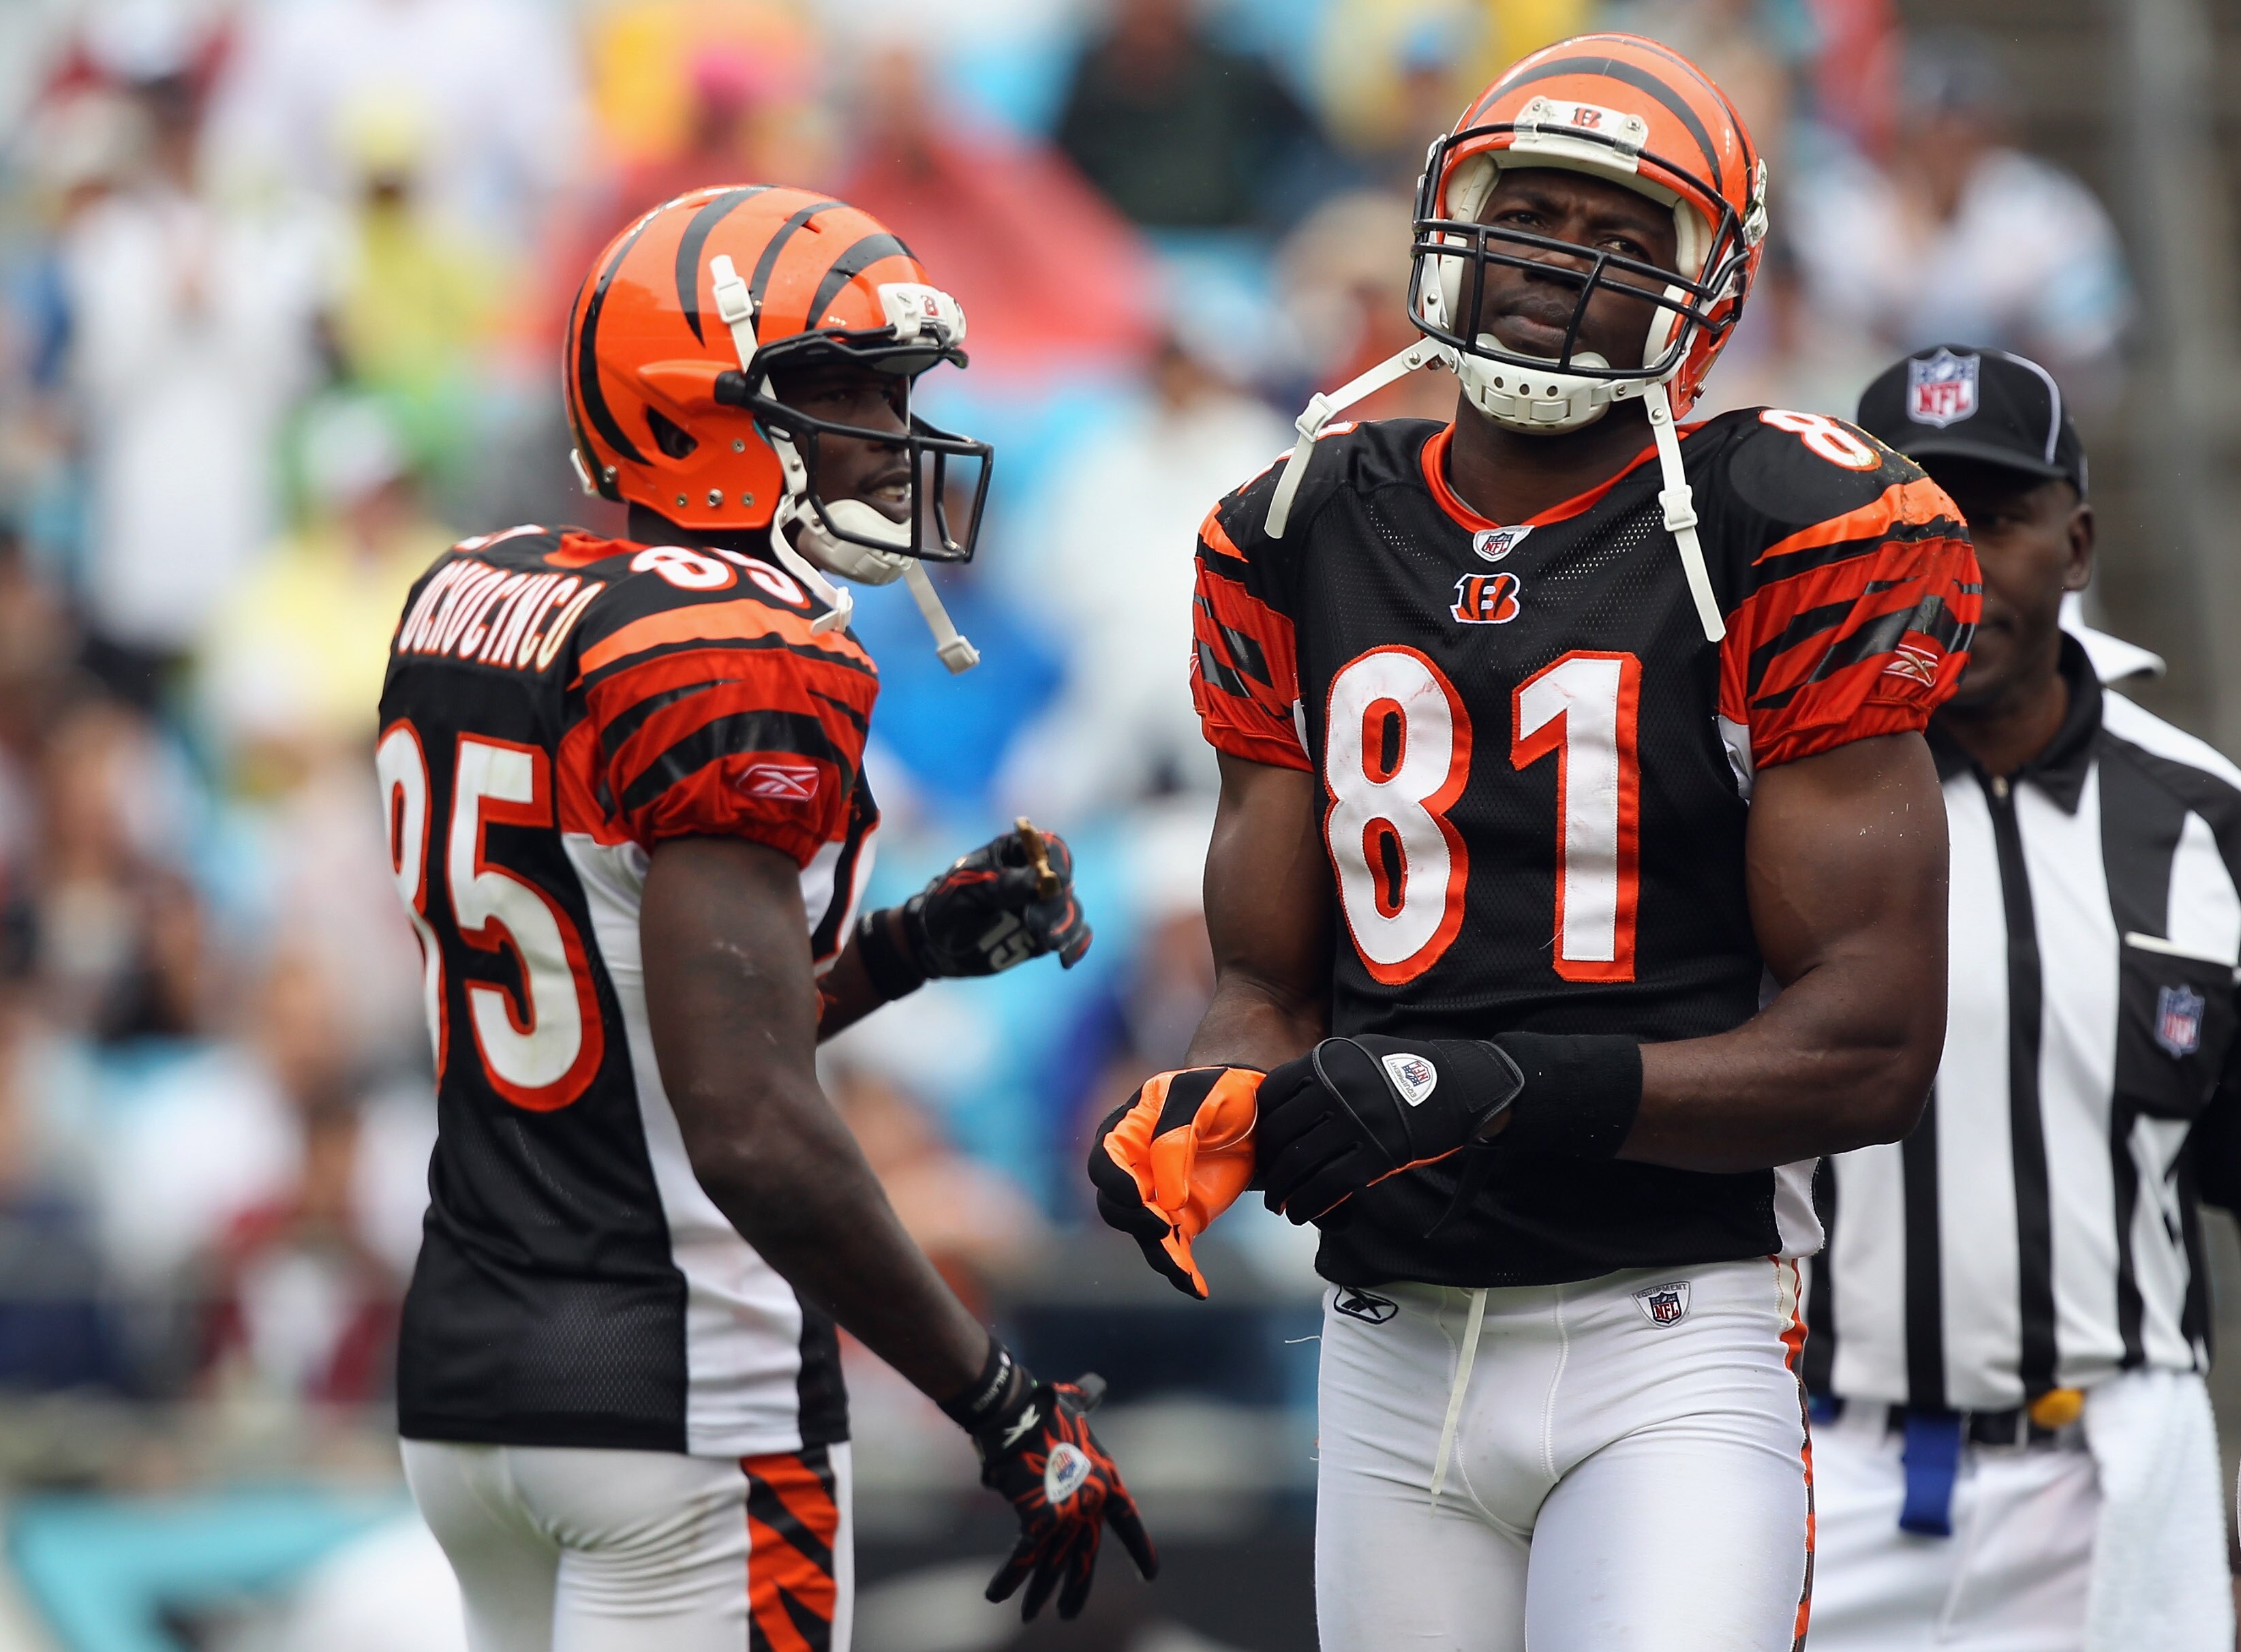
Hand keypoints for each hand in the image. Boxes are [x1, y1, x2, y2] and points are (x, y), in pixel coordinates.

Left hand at [905, 820, 1089, 976]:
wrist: (934, 944)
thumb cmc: (947, 906)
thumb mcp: (970, 889)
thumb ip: (1006, 883)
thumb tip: (1044, 878)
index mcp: (1015, 853)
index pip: (1050, 848)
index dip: (1057, 863)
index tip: (1053, 882)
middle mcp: (1035, 877)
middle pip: (1064, 882)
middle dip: (1054, 903)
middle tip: (1032, 922)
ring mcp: (1042, 906)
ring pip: (1070, 910)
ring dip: (1063, 926)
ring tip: (1042, 940)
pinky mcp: (1044, 933)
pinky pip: (1072, 935)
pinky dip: (1074, 945)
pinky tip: (1065, 958)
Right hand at [974, 1370, 1156, 1619]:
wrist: (1019, 1413)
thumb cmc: (1045, 1406)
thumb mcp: (1074, 1404)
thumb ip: (1086, 1400)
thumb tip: (1094, 1385)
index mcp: (1106, 1480)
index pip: (1128, 1522)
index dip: (1140, 1549)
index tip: (1150, 1575)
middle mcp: (1090, 1503)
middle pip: (1085, 1555)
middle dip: (1075, 1587)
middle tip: (1069, 1613)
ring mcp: (1066, 1514)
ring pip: (1052, 1564)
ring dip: (1039, 1592)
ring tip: (1031, 1616)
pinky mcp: (1037, 1520)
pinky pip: (1022, 1557)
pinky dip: (1008, 1577)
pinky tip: (995, 1596)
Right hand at [1088, 1067, 1261, 1297]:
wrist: (1254, 1107)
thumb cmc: (1220, 1090)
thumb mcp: (1202, 1099)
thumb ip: (1177, 1140)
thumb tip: (1167, 1199)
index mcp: (1128, 1131)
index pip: (1104, 1162)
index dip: (1114, 1181)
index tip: (1137, 1195)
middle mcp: (1134, 1169)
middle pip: (1116, 1205)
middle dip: (1136, 1221)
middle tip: (1166, 1229)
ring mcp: (1157, 1196)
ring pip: (1144, 1234)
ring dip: (1161, 1254)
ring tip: (1184, 1272)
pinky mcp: (1182, 1218)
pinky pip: (1174, 1249)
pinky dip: (1183, 1270)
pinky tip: (1197, 1288)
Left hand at [1257, 1035, 1521, 1223]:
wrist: (1462, 1086)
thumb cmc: (1409, 1069)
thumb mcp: (1361, 1053)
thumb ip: (1324, 1072)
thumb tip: (1288, 1102)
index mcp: (1328, 1062)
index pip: (1273, 1095)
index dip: (1261, 1125)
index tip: (1263, 1144)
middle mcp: (1337, 1090)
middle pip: (1282, 1134)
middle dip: (1269, 1165)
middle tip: (1268, 1182)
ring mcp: (1356, 1124)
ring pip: (1301, 1164)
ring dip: (1283, 1192)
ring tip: (1279, 1205)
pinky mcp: (1377, 1156)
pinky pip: (1329, 1186)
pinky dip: (1308, 1204)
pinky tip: (1301, 1212)